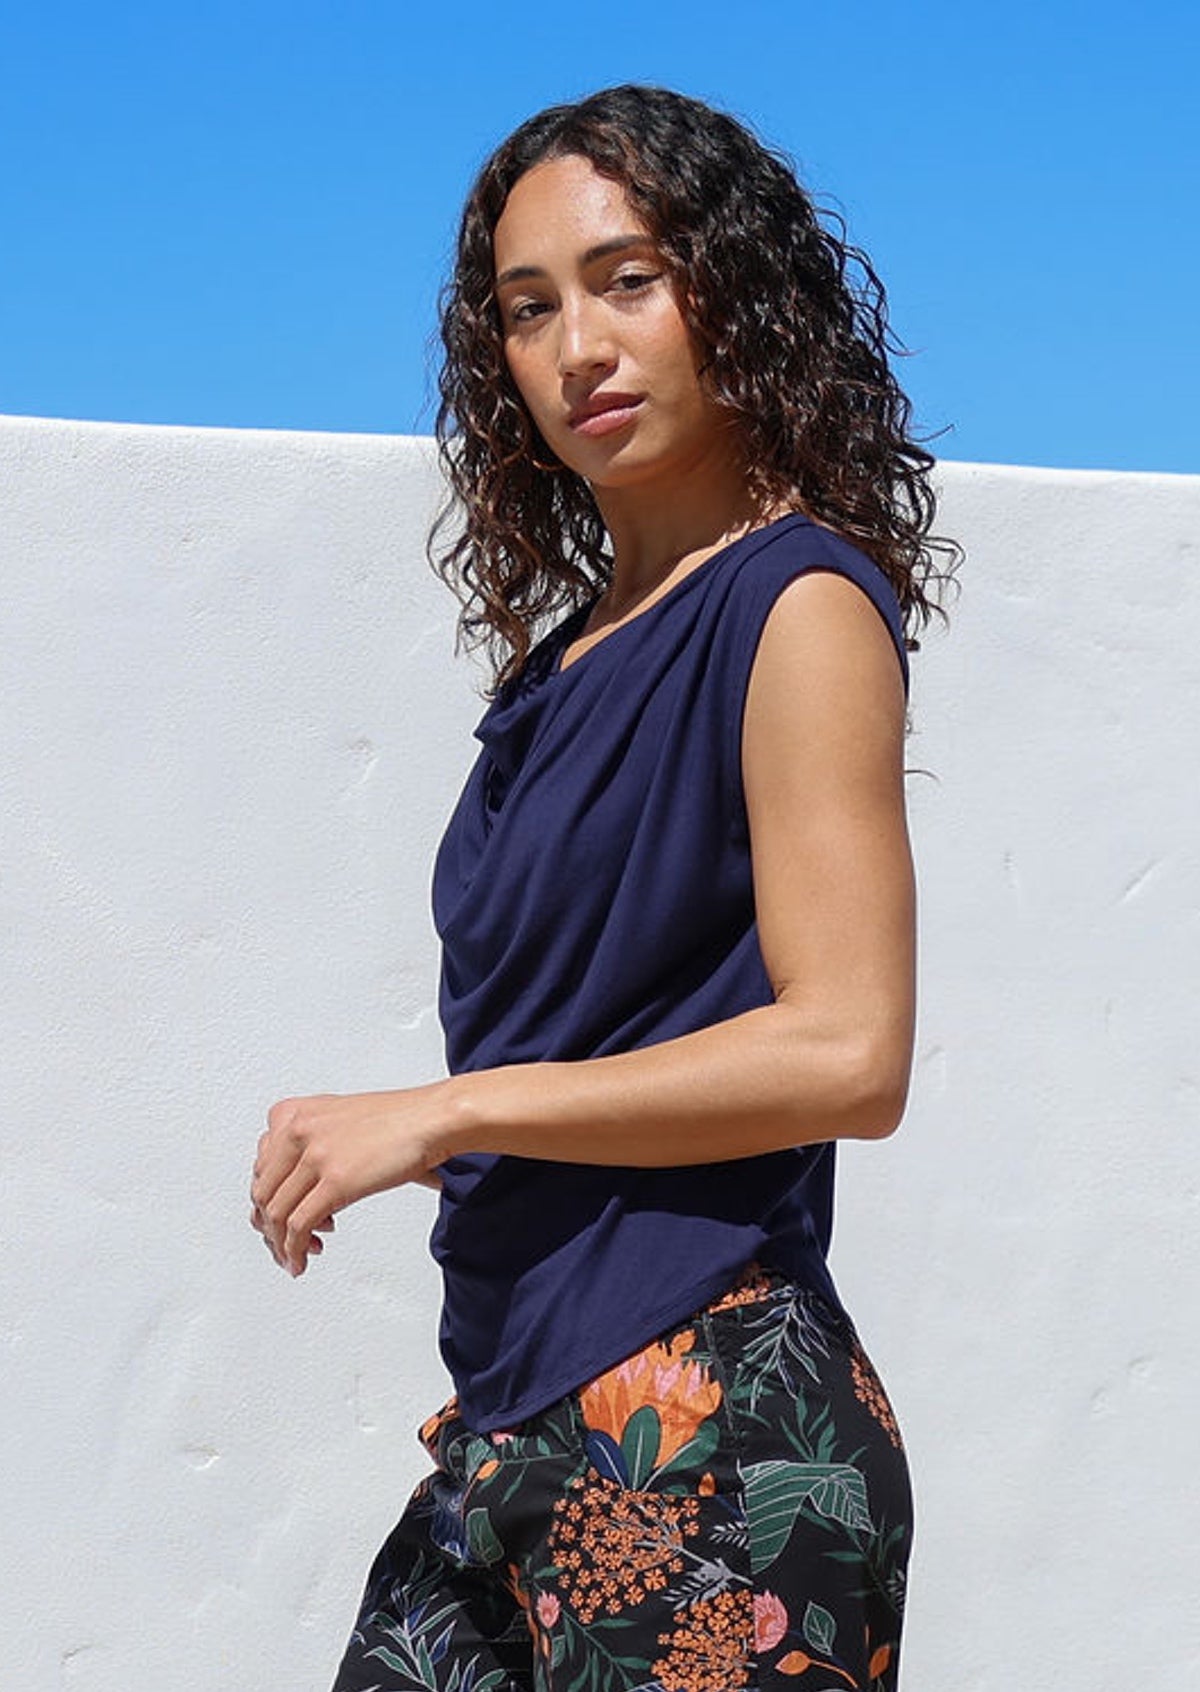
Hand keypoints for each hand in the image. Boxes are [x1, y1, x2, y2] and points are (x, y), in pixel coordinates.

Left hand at [250, 1084, 448, 1275]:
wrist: (431, 1118)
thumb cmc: (398, 1118)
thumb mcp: (337, 1118)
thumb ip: (311, 1142)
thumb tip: (301, 1185)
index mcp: (293, 1113)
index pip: (261, 1166)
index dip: (268, 1198)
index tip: (278, 1217)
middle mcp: (297, 1130)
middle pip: (263, 1192)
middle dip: (269, 1226)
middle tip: (282, 1244)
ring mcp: (315, 1155)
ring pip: (276, 1213)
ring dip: (281, 1244)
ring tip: (294, 1258)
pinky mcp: (335, 1181)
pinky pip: (299, 1226)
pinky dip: (294, 1250)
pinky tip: (302, 1260)